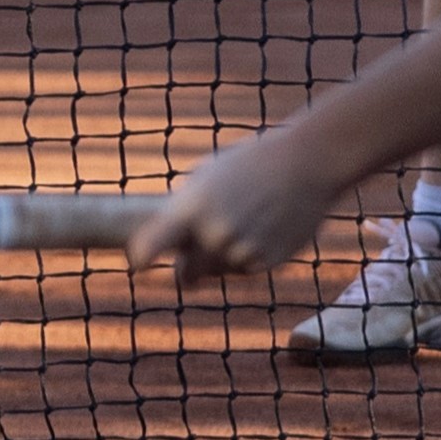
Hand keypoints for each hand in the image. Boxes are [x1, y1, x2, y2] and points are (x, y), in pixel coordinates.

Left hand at [130, 132, 352, 282]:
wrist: (304, 164)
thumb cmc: (248, 165)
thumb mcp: (205, 178)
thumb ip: (184, 210)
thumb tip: (163, 239)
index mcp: (190, 208)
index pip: (150, 245)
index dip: (140, 259)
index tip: (137, 265)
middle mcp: (214, 234)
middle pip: (186, 275)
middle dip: (186, 268)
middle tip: (189, 256)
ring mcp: (242, 250)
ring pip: (218, 272)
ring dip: (221, 259)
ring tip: (242, 222)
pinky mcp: (268, 261)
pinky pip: (246, 270)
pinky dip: (248, 258)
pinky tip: (262, 230)